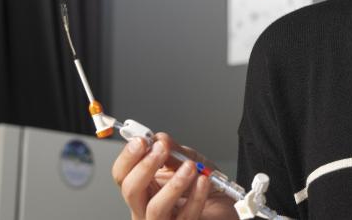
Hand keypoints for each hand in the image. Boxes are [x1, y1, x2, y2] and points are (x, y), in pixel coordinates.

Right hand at [112, 133, 238, 219]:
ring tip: (189, 167)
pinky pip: (185, 217)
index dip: (128, 157)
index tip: (141, 140)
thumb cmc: (205, 185)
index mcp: (145, 188)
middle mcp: (147, 207)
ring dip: (173, 184)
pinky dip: (196, 196)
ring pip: (155, 209)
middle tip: (161, 149)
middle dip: (144, 167)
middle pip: (131, 191)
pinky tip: (203, 182)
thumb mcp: (190, 160)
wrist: (227, 203)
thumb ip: (174, 151)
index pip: (123, 174)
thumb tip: (159, 139)